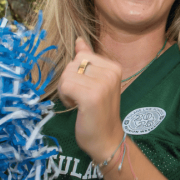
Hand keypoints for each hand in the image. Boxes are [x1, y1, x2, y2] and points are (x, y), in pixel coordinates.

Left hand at [58, 38, 123, 162]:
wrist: (107, 140)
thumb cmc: (99, 112)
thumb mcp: (96, 82)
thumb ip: (88, 60)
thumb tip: (79, 40)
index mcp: (114, 67)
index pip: (81, 56)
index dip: (76, 73)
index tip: (86, 88)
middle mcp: (111, 72)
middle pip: (73, 63)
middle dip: (69, 80)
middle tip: (80, 97)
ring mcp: (103, 84)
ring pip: (67, 74)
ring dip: (66, 90)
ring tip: (78, 102)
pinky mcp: (92, 96)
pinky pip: (65, 86)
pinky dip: (65, 97)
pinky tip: (75, 107)